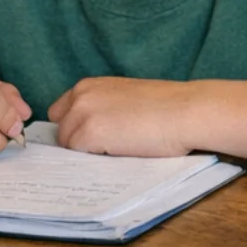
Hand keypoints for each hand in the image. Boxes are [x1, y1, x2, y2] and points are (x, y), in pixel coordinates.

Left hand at [49, 76, 196, 156]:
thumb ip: (102, 108)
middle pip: (61, 131)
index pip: (61, 113)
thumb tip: (88, 131)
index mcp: (89, 85)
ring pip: (68, 146)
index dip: (75, 127)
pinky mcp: (90, 134)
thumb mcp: (125, 98)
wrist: (186, 110)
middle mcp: (81, 96)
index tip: (92, 138)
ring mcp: (83, 115)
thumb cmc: (166, 106)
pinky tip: (117, 155)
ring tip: (116, 151)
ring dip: (86, 153)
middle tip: (107, 148)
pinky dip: (93, 161)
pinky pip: (78, 157)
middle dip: (78, 141)